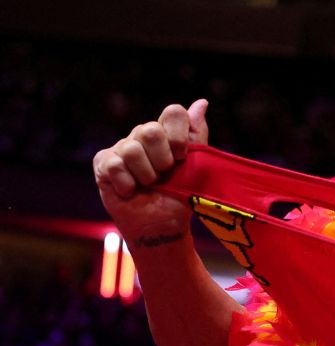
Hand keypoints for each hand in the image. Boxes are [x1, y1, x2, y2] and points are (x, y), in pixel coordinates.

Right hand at [93, 99, 208, 249]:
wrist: (162, 225)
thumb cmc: (179, 197)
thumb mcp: (195, 167)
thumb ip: (196, 135)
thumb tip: (202, 102)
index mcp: (167, 133)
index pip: (173, 113)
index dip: (179, 136)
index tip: (183, 157)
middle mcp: (143, 135)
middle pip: (150, 130)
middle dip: (163, 160)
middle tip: (164, 175)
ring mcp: (122, 148)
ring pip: (132, 149)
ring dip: (146, 175)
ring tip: (148, 185)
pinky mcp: (104, 164)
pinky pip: (115, 166)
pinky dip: (128, 184)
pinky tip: (131, 191)